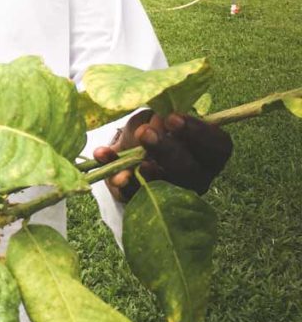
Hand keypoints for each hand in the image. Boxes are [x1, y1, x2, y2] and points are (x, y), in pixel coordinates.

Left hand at [93, 110, 232, 201]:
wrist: (133, 147)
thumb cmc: (156, 126)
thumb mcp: (159, 117)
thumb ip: (159, 119)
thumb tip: (153, 124)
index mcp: (210, 153)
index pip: (218, 146)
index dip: (197, 133)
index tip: (172, 118)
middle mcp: (198, 176)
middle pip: (191, 170)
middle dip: (167, 151)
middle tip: (145, 134)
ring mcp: (175, 195)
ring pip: (165, 189)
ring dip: (143, 174)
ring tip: (129, 161)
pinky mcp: (149, 204)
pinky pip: (134, 195)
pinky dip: (117, 177)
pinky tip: (103, 157)